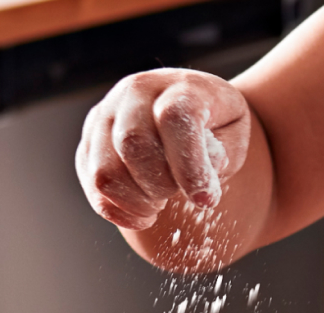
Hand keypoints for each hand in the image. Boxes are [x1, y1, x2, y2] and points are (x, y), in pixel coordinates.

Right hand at [77, 68, 252, 229]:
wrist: (188, 108)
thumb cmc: (216, 125)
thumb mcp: (234, 134)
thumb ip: (222, 154)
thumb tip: (199, 179)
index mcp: (180, 85)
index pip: (173, 118)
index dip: (189, 166)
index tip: (205, 199)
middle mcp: (136, 92)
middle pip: (133, 144)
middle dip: (160, 185)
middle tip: (177, 196)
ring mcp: (106, 114)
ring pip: (104, 170)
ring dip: (135, 201)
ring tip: (158, 206)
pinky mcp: (89, 140)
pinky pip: (90, 183)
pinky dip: (115, 209)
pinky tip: (140, 216)